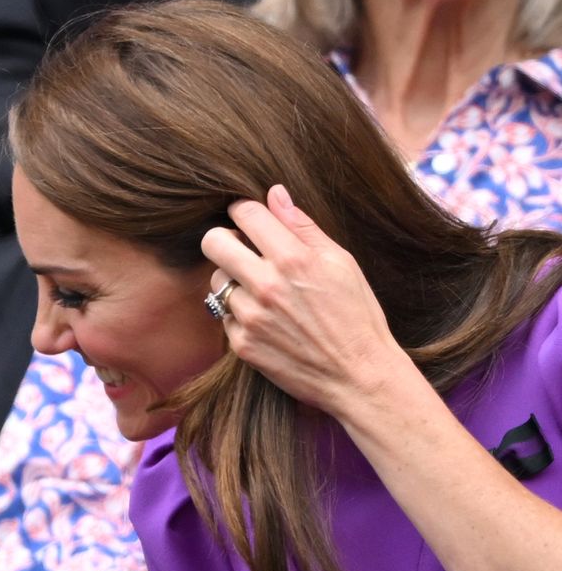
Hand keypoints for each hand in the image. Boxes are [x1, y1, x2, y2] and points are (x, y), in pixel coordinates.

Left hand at [201, 185, 409, 422]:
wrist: (358, 376)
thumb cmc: (356, 315)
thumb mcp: (340, 263)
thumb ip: (303, 227)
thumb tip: (275, 194)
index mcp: (293, 259)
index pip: (245, 214)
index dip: (243, 211)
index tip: (247, 218)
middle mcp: (266, 286)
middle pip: (213, 242)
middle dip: (224, 239)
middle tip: (240, 248)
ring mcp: (250, 317)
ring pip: (217, 281)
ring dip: (233, 280)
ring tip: (262, 291)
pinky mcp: (242, 344)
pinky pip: (224, 315)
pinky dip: (239, 314)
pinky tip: (266, 320)